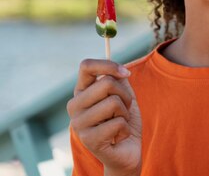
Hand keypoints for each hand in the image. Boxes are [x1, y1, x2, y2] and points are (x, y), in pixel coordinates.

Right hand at [67, 59, 141, 175]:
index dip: (109, 65)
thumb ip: (118, 79)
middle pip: (106, 83)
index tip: (126, 73)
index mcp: (81, 91)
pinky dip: (125, 128)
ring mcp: (78, 123)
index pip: (86, 66)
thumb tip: (119, 69)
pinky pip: (118, 122)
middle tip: (124, 109)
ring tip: (120, 123)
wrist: (127, 150)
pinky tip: (118, 136)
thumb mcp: (123, 95)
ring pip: (113, 102)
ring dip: (125, 113)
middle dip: (125, 95)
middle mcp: (74, 105)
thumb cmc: (124, 120)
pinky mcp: (88, 139)